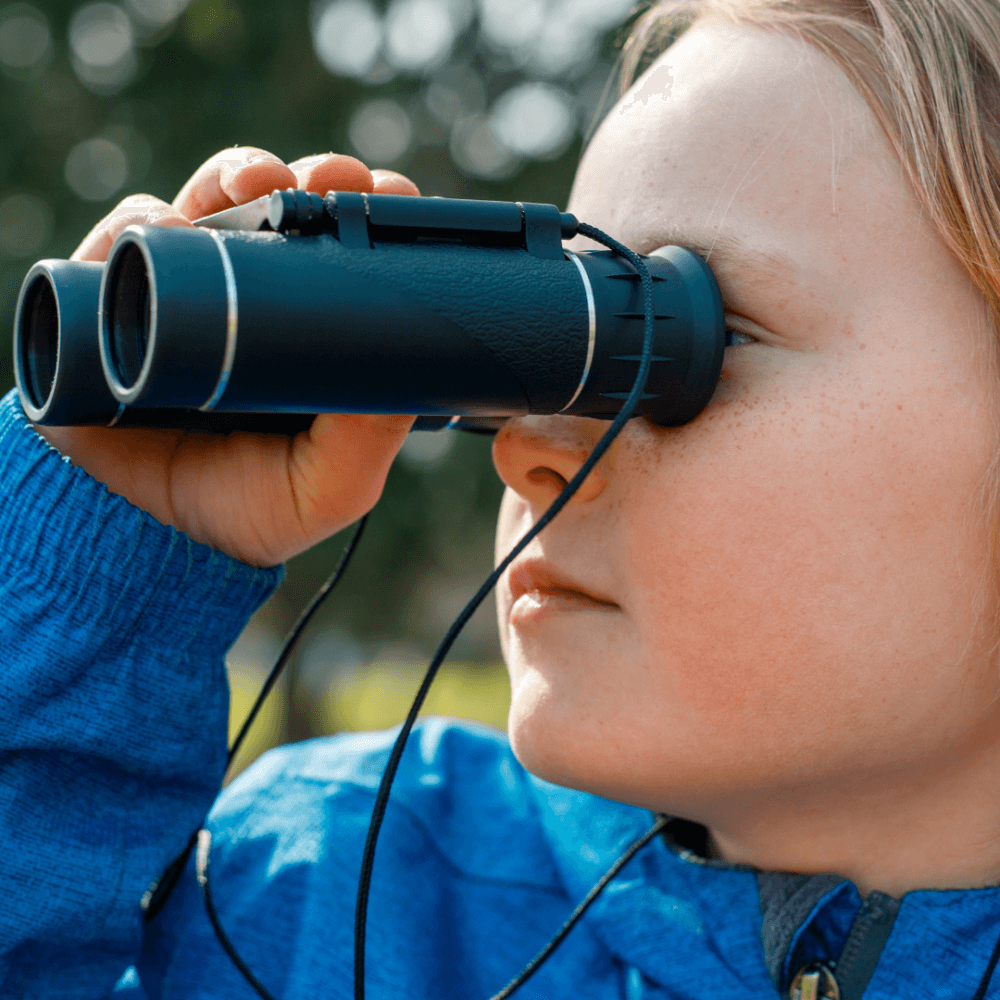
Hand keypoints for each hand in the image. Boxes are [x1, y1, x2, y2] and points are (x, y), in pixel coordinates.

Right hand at [37, 149, 421, 566]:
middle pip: (290, 211)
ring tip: (265, 180)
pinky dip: (151, 219)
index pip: (349, 255)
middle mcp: (252, 296)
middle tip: (339, 180)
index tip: (395, 200)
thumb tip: (410, 372)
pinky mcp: (119, 292)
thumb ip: (370, 438)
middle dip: (320, 179)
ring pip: (214, 203)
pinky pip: (131, 236)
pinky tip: (176, 225)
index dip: (374, 219)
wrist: (151, 538)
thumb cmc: (250, 508)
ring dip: (242, 174)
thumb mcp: (331, 485)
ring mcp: (186, 286)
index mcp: (312, 329)